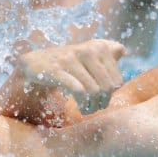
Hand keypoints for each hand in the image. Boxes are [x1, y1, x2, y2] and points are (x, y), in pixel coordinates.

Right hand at [12, 39, 126, 112]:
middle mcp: (87, 50)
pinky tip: (80, 107)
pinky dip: (83, 103)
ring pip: (93, 90)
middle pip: (106, 87)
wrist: (35, 63)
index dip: (111, 95)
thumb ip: (107, 52)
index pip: (117, 80)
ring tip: (87, 109)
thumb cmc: (67, 63)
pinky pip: (78, 90)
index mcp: (99, 47)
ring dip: (92, 106)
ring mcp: (70, 59)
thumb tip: (122, 49)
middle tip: (95, 107)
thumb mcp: (88, 53)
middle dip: (103, 103)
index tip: (102, 99)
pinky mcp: (56, 70)